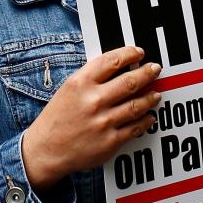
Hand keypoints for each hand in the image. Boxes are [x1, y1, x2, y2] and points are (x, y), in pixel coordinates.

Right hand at [21, 46, 161, 191]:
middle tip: (155, 69)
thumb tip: (119, 67)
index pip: (112, 60)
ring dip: (151, 97)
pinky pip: (136, 127)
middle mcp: (93, 100)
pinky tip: (149, 115)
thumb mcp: (69, 89)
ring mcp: (104, 122)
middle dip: (147, 73)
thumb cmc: (57, 118)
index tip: (138, 52)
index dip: (130, 54)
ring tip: (156, 93)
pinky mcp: (111, 141)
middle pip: (130, 81)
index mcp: (80, 83)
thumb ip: (91, 77)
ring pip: (137, 104)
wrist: (47, 150)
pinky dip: (146, 120)